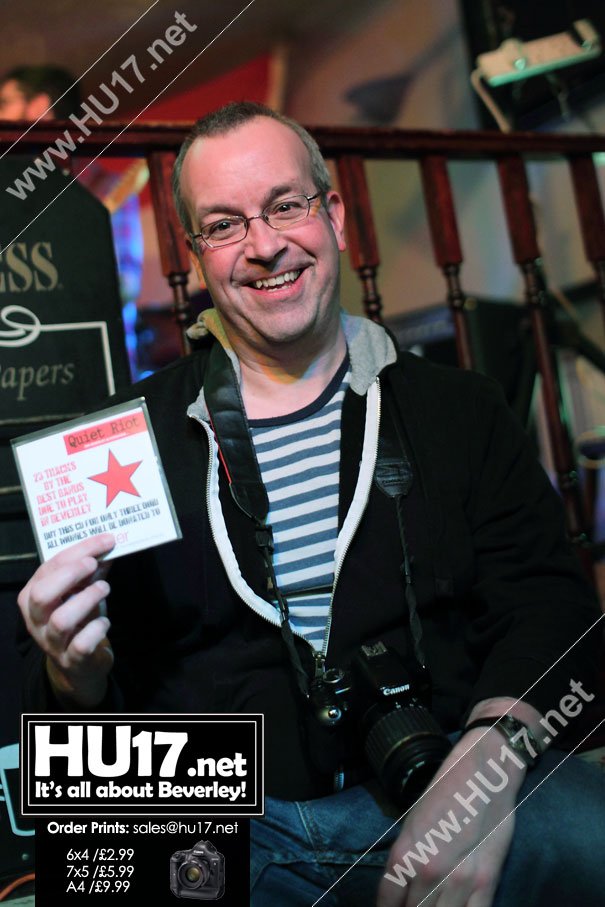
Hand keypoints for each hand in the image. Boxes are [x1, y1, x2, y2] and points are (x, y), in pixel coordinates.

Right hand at [18, 533, 115, 706]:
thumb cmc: (80, 618)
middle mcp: (36, 620)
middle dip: (70, 574)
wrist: (81, 663)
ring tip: (104, 588)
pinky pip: (81, 644)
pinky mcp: (71, 660)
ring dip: (87, 599)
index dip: (77, 552)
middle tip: (95, 564)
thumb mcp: (81, 591)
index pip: (48, 568)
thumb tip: (108, 543)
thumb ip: (91, 570)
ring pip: (61, 620)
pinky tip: (105, 621)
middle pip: (42, 594)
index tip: (104, 541)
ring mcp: (51, 642)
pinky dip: (97, 628)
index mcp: (32, 596)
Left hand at [377, 728, 525, 906]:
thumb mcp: (413, 823)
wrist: (484, 772)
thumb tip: (404, 888)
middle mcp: (428, 870)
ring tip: (434, 906)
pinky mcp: (487, 881)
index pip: (389, 901)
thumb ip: (407, 859)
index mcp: (404, 853)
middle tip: (414, 905)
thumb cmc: (445, 791)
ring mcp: (459, 879)